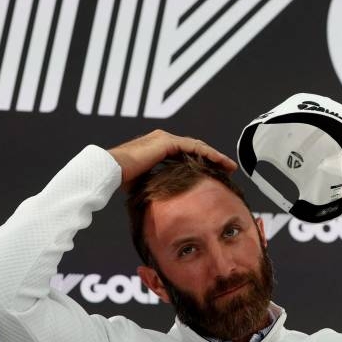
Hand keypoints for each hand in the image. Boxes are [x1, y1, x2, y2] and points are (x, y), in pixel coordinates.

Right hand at [108, 130, 236, 187]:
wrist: (111, 170)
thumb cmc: (122, 179)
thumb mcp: (143, 183)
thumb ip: (154, 185)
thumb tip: (160, 202)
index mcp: (156, 148)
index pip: (185, 154)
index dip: (201, 162)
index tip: (214, 172)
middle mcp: (162, 140)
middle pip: (194, 148)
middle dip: (213, 158)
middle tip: (228, 168)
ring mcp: (165, 139)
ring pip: (197, 147)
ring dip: (215, 156)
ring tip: (230, 166)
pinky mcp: (166, 142)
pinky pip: (194, 148)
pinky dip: (209, 154)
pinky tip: (220, 162)